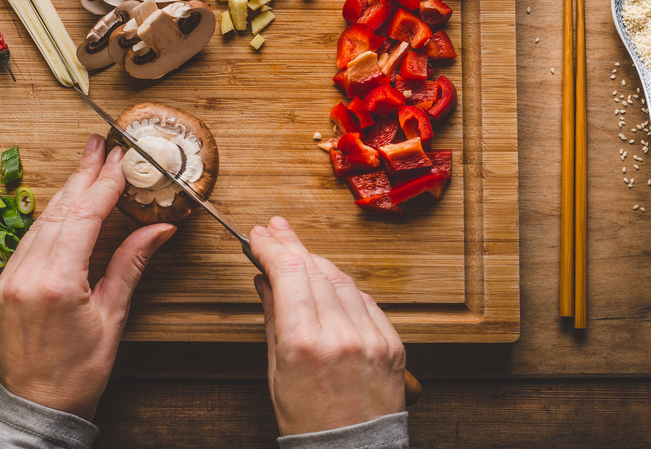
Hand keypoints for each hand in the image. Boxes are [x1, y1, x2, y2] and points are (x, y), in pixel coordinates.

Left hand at [0, 134, 176, 420]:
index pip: (84, 217)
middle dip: (83, 174)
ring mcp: (10, 278)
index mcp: (57, 282)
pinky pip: (29, 239)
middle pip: (59, 210)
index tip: (120, 158)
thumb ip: (131, 264)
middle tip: (100, 144)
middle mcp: (27, 274)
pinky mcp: (4, 285)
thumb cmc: (80, 371)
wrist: (38, 406)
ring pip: (42, 221)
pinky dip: (51, 216)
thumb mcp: (113, 316)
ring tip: (87, 165)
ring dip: (67, 191)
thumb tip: (160, 228)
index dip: (104, 183)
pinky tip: (65, 203)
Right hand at [250, 216, 405, 436]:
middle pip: (314, 268)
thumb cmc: (308, 421)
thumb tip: (265, 280)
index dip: (271, 246)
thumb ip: (273, 318)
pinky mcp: (392, 344)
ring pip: (342, 279)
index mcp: (304, 343)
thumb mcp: (277, 371)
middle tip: (275, 229)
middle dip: (291, 244)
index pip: (287, 272)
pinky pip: (366, 300)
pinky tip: (329, 281)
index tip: (258, 235)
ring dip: (317, 262)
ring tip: (299, 253)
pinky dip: (345, 287)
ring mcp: (371, 338)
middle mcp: (341, 335)